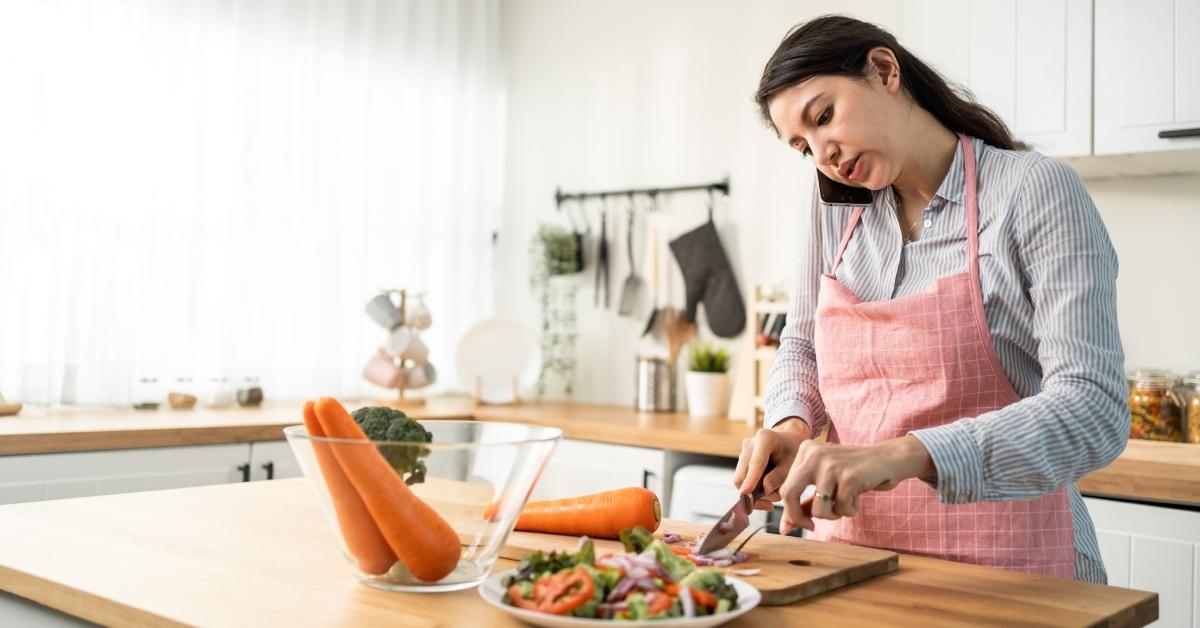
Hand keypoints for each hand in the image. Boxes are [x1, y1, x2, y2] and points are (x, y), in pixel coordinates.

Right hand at [732, 418, 810, 510]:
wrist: (790, 441)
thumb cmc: (794, 451)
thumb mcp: (794, 464)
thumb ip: (781, 477)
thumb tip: (765, 490)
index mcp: (765, 438)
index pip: (756, 462)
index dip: (751, 479)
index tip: (746, 492)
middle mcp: (749, 444)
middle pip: (742, 475)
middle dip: (752, 493)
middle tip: (770, 506)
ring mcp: (743, 453)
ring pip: (741, 480)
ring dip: (754, 493)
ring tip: (773, 495)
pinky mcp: (742, 462)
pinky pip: (743, 481)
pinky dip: (753, 489)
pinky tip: (768, 490)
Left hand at [777, 435, 933, 534]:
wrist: (888, 458)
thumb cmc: (854, 473)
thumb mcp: (825, 482)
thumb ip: (804, 501)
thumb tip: (785, 528)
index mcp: (805, 451)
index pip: (785, 488)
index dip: (790, 512)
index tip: (801, 524)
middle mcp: (814, 454)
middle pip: (789, 494)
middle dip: (798, 517)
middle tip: (811, 526)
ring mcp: (831, 464)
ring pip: (818, 509)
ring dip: (833, 515)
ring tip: (844, 504)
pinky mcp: (849, 477)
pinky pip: (841, 509)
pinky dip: (850, 510)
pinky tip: (858, 498)